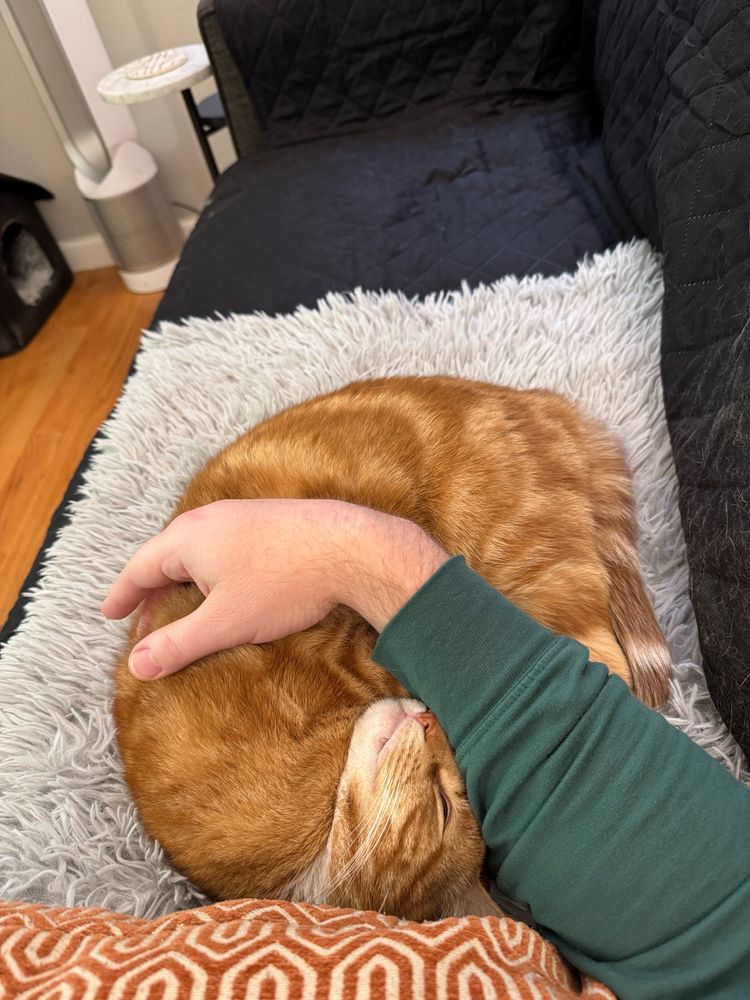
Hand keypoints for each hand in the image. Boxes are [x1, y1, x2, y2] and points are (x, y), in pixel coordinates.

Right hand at [102, 499, 447, 679]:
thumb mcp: (224, 623)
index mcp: (188, 539)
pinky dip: (210, 566)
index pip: (140, 567)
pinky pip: (223, 542)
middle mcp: (209, 518)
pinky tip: (227, 583)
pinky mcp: (269, 519)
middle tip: (142, 617)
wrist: (352, 546)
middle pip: (166, 553)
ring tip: (181, 603)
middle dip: (152, 586)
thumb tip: (137, 666)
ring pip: (196, 546)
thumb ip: (178, 645)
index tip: (109, 612)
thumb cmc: (286, 583)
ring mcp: (241, 514)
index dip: (123, 593)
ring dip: (182, 576)